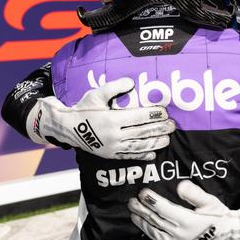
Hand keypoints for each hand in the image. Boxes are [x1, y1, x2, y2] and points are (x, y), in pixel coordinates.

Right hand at [26, 79, 174, 159]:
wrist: (67, 128)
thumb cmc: (84, 108)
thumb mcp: (96, 94)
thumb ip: (114, 87)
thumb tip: (132, 83)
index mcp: (111, 119)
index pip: (138, 117)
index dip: (153, 114)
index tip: (165, 112)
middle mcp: (113, 135)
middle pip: (142, 132)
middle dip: (159, 128)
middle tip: (172, 125)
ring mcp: (112, 147)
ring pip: (138, 146)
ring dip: (154, 143)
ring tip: (167, 140)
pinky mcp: (110, 155)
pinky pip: (129, 156)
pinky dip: (142, 156)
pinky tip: (152, 154)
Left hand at [128, 180, 239, 239]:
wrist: (227, 234)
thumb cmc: (218, 215)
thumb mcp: (210, 202)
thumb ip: (194, 193)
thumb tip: (180, 186)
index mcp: (188, 221)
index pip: (164, 210)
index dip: (152, 201)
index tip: (142, 192)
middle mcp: (180, 234)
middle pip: (156, 221)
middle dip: (142, 210)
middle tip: (131, 201)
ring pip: (155, 233)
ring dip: (142, 223)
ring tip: (133, 214)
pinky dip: (148, 238)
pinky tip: (140, 237)